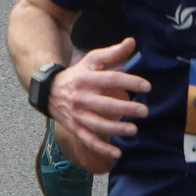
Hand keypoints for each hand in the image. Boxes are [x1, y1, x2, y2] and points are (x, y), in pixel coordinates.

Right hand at [46, 38, 151, 170]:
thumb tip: (132, 42)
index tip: (147, 86)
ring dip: (116, 128)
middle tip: (144, 110)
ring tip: (133, 130)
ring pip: (97, 123)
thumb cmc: (77, 75)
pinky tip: (117, 153)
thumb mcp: (91, 61)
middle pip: (105, 103)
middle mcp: (81, 97)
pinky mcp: (75, 127)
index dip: (130, 81)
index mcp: (87, 78)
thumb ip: (113, 53)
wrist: (48, 90)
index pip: (111, 79)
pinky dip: (102, 148)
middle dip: (126, 107)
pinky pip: (88, 139)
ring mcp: (77, 114)